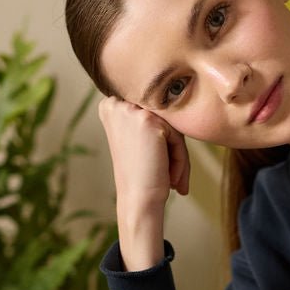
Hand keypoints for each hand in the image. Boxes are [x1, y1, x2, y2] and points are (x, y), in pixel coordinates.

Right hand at [97, 95, 191, 209]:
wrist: (139, 201)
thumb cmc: (142, 175)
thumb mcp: (138, 138)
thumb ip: (148, 116)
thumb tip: (179, 89)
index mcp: (109, 106)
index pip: (152, 112)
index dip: (162, 140)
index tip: (159, 167)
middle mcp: (116, 103)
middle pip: (162, 116)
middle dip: (171, 147)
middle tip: (169, 178)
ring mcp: (131, 110)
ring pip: (172, 125)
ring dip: (177, 155)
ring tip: (171, 179)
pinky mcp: (148, 120)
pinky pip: (178, 134)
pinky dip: (181, 158)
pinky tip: (170, 177)